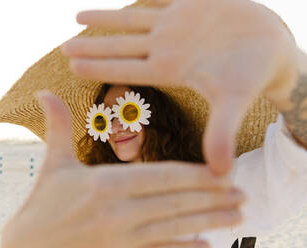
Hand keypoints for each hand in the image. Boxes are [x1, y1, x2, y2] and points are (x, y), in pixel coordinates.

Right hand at [0, 91, 244, 247]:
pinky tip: (205, 245)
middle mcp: (117, 213)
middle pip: (176, 203)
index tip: (222, 173)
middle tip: (242, 195)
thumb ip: (57, 128)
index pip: (161, 177)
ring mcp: (121, 240)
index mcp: (104, 185)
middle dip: (212, 199)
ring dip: (209, 223)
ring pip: (175, 229)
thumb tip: (44, 91)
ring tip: (236, 217)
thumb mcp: (52, 165)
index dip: (195, 175)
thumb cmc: (40, 205)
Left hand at [61, 0, 298, 175]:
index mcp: (170, 70)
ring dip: (104, 21)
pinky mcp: (186, 7)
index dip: (98, 66)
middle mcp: (166, 49)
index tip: (70, 64)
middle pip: (119, 48)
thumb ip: (222, 131)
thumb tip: (220, 173)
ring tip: (75, 18)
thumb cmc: (252, 75)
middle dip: (91, 47)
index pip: (125, 69)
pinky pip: (153, 1)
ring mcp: (174, 28)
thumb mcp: (234, 101)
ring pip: (130, 23)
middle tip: (62, 47)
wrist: (270, 48)